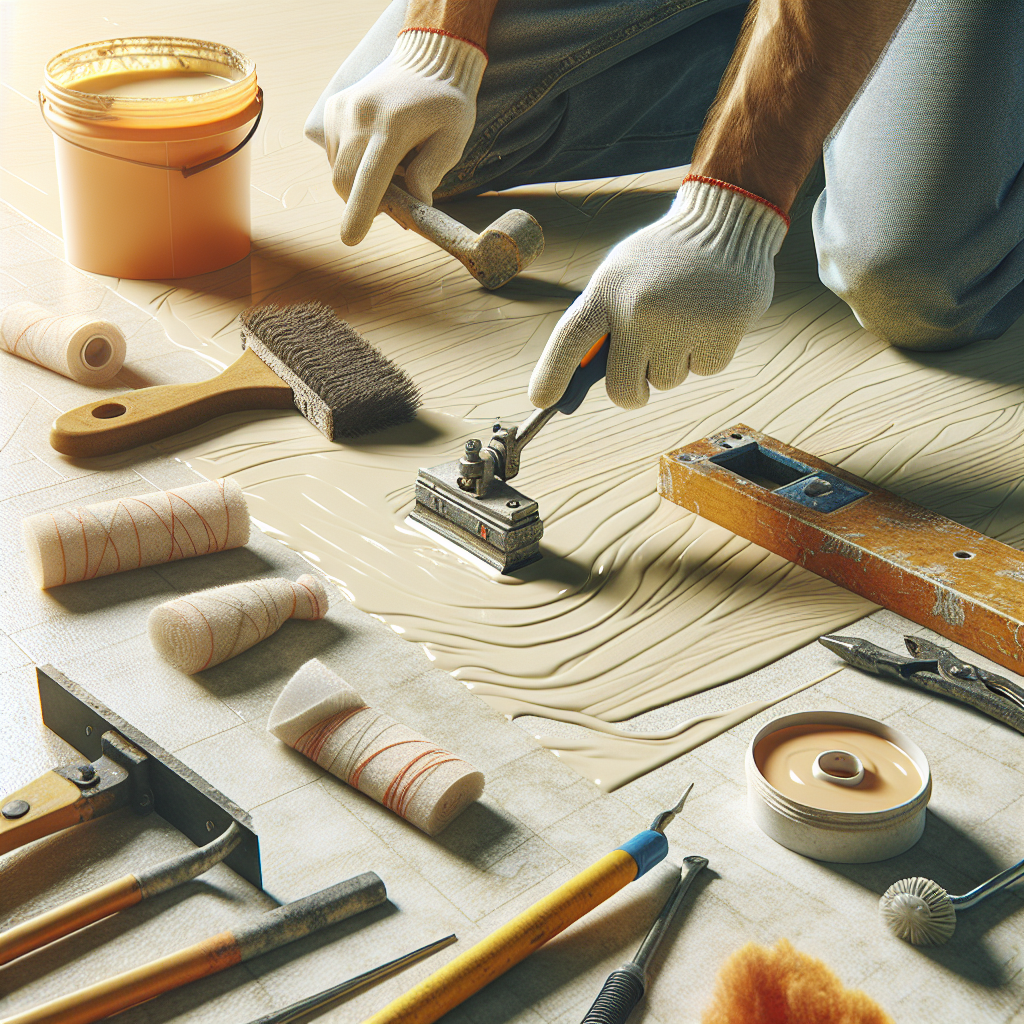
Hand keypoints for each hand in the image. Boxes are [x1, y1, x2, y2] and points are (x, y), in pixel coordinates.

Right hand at [323, 29, 485, 245]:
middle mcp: (360, 116)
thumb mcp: (453, 140)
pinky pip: (336, 154)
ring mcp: (343, 110)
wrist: (428, 59)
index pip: (369, 179)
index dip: (359, 213)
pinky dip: (353, 165)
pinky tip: (377, 153)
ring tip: (391, 169)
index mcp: (393, 125)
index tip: (351, 239)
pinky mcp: (334, 108)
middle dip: (361, 204)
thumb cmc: (447, 104)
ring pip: (339, 170)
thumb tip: (414, 204)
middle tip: (394, 205)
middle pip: (345, 181)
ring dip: (359, 184)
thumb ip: (431, 173)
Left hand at [528, 177, 788, 409]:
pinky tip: (710, 317)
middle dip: (632, 391)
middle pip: (622, 390)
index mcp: (608, 290)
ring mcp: (681, 321)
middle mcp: (638, 308)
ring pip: (667, 382)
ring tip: (685, 317)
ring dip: (675, 362)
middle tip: (642, 371)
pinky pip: (705, 369)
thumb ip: (599, 325)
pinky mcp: (721, 331)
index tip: (541, 401)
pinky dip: (707, 352)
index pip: (568, 342)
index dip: (551, 375)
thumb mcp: (621, 277)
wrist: (726, 223)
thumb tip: (575, 384)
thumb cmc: (665, 260)